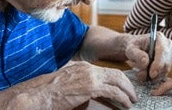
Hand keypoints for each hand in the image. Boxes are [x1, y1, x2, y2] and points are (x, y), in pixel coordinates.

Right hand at [0, 61, 136, 108]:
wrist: (38, 95)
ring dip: (127, 92)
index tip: (125, 86)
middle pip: (116, 73)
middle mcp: (88, 68)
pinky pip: (113, 91)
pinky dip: (122, 98)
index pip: (106, 70)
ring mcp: (90, 76)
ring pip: (118, 81)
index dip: (118, 78)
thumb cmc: (49, 93)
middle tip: (132, 94)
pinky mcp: (90, 86)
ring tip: (132, 101)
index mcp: (82, 66)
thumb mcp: (67, 83)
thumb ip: (80, 83)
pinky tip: (126, 104)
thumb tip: (89, 92)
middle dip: (127, 84)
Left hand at [124, 32, 171, 81]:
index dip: (158, 64)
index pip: (162, 51)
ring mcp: (169, 55)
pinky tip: (145, 75)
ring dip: (153, 75)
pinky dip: (154, 77)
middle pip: (166, 62)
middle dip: (154, 72)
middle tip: (140, 75)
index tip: (151, 74)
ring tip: (140, 73)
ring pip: (165, 70)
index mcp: (159, 38)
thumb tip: (146, 62)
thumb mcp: (131, 49)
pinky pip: (164, 73)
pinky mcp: (168, 63)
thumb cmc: (133, 47)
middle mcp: (167, 45)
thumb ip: (137, 55)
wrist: (135, 49)